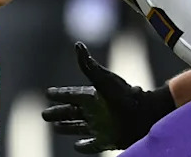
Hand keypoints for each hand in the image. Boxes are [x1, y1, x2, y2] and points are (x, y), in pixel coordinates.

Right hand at [42, 42, 175, 152]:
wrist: (146, 115)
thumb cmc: (124, 95)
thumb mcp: (103, 79)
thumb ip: (88, 65)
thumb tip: (78, 44)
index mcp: (91, 96)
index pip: (70, 95)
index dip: (59, 94)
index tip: (48, 93)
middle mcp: (94, 112)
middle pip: (70, 112)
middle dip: (57, 113)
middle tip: (44, 114)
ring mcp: (100, 127)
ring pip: (77, 127)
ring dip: (66, 128)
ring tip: (56, 126)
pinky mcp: (107, 140)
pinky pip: (92, 145)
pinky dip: (83, 146)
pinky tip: (76, 146)